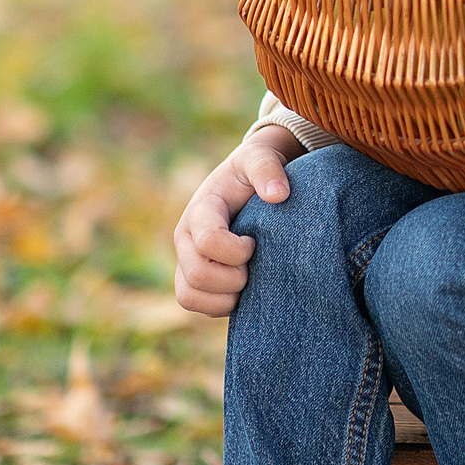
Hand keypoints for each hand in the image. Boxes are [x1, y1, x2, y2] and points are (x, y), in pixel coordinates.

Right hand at [173, 125, 302, 316]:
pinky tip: (243, 289)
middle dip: (234, 278)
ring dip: (226, 296)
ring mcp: (186, 260)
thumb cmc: (254, 172)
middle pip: (197, 275)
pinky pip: (197, 306)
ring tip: (249, 278)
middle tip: (255, 264)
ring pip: (189, 297)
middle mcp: (186, 238)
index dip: (237, 250)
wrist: (246, 183)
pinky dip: (221, 306)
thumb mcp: (261, 158)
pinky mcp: (193, 279)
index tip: (256, 241)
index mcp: (200, 210)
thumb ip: (267, 168)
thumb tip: (278, 195)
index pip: (208, 241)